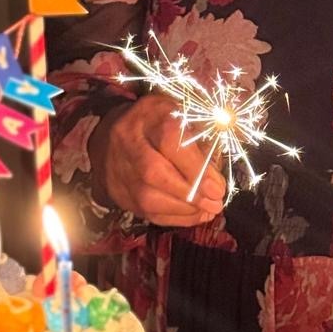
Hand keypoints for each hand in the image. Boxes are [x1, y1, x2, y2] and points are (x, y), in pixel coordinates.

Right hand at [94, 95, 226, 226]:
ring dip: (184, 209)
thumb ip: (204, 139)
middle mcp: (128, 139)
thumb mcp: (184, 116)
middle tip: (215, 202)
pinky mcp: (118, 192)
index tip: (218, 187)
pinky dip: (175, 218)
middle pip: (154, 172)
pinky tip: (194, 214)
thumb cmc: (161, 123)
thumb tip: (217, 176)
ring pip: (148, 198)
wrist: (114, 136)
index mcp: (150, 113)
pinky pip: (146, 212)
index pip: (171, 140)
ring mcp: (118, 168)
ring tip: (208, 209)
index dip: (196, 168)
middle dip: (191, 192)